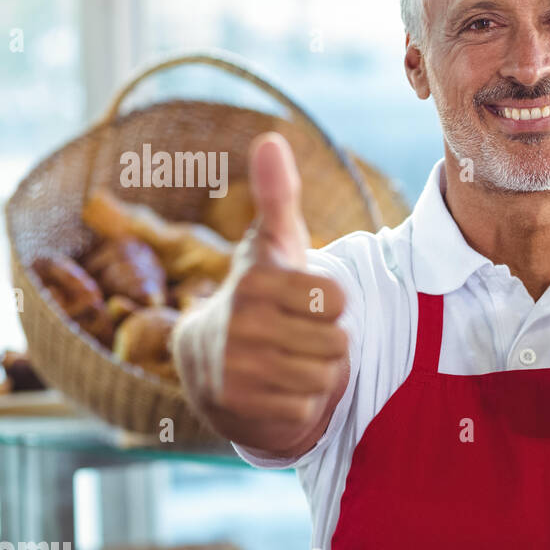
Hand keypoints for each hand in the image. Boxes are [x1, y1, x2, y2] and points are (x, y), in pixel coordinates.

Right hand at [172, 132, 348, 453]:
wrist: (212, 367)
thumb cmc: (258, 298)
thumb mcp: (271, 247)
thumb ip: (278, 197)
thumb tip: (271, 139)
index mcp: (255, 283)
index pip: (338, 298)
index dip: (330, 303)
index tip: (300, 301)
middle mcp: (241, 326)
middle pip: (338, 340)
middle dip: (325, 342)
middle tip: (293, 336)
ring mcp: (239, 371)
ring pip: (328, 375)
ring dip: (317, 372)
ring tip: (286, 360)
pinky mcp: (242, 410)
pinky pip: (310, 407)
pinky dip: (303, 403)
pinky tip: (276, 389)